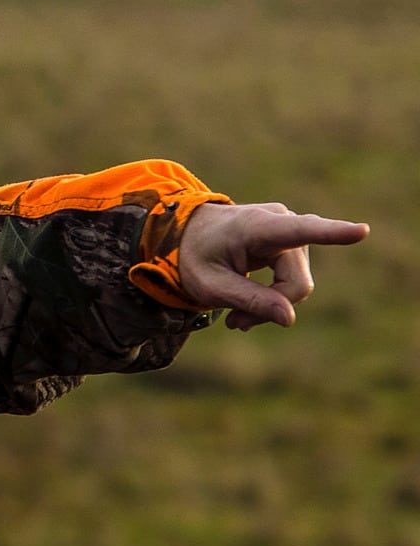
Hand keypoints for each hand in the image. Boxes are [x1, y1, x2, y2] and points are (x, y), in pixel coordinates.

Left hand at [178, 202, 368, 330]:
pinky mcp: (293, 243)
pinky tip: (246, 311)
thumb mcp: (210, 285)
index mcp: (257, 226)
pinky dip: (274, 298)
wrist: (184, 235)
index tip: (362, 231)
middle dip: (270, 307)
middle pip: (297, 282)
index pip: (301, 230)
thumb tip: (290, 318)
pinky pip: (295, 281)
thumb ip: (249, 300)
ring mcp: (290, 231)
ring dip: (270, 305)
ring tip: (236, 316)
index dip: (332, 233)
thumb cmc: (194, 257)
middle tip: (234, 323)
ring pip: (298, 285)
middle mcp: (281, 222)